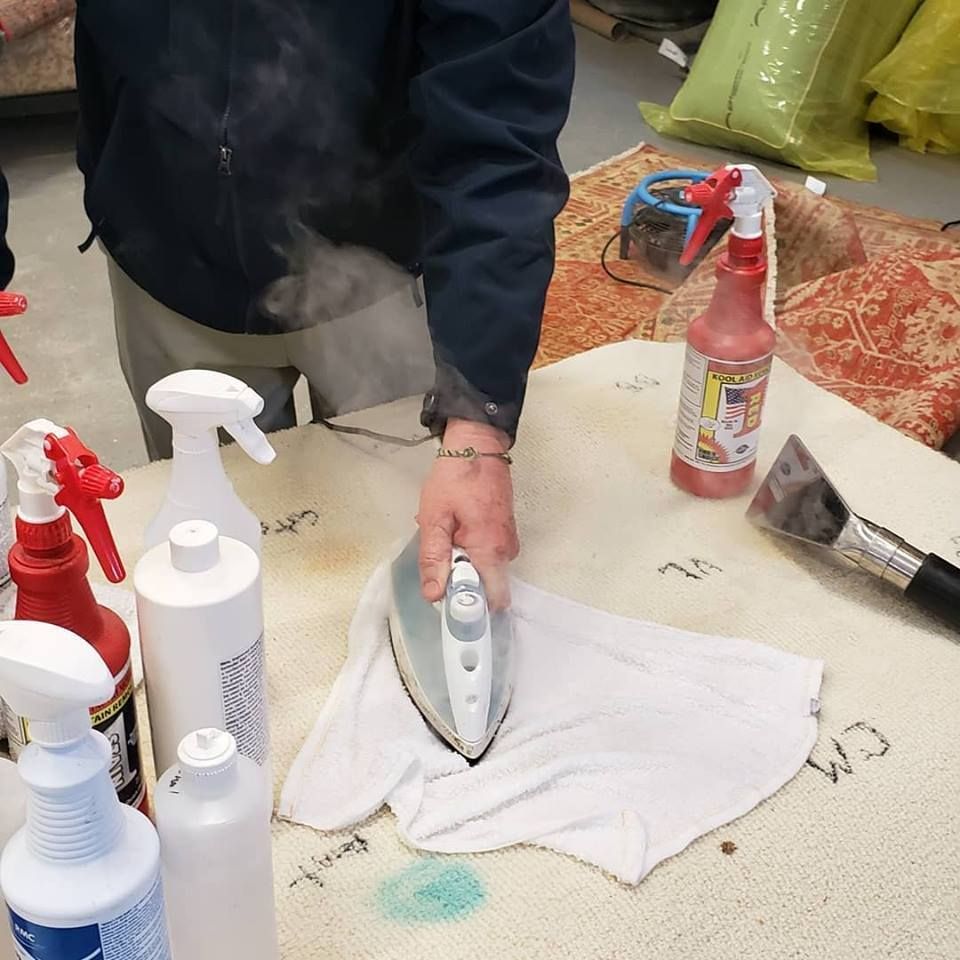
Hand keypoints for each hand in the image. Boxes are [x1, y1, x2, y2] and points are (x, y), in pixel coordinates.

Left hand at [417, 418, 518, 608]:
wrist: (477, 447)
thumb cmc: (456, 478)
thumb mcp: (434, 519)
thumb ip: (434, 559)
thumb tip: (434, 594)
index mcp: (490, 549)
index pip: (492, 599)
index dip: (468, 604)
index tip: (447, 596)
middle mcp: (506, 550)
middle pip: (487, 587)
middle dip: (463, 581)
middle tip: (442, 556)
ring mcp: (509, 541)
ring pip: (486, 571)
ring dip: (465, 563)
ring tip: (448, 536)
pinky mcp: (506, 533)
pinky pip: (489, 556)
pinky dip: (472, 551)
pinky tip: (458, 531)